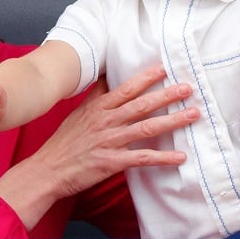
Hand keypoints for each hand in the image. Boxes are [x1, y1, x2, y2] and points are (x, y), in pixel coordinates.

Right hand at [0, 65, 198, 212]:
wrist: (47, 171)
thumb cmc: (63, 143)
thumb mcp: (78, 113)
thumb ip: (95, 95)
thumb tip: (105, 75)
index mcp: (98, 108)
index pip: (127, 88)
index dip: (147, 77)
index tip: (166, 67)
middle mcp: (106, 122)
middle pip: (142, 105)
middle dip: (167, 95)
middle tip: (188, 87)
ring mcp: (109, 142)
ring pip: (146, 128)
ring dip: (172, 121)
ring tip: (192, 115)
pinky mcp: (111, 162)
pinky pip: (142, 158)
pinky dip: (162, 158)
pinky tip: (180, 157)